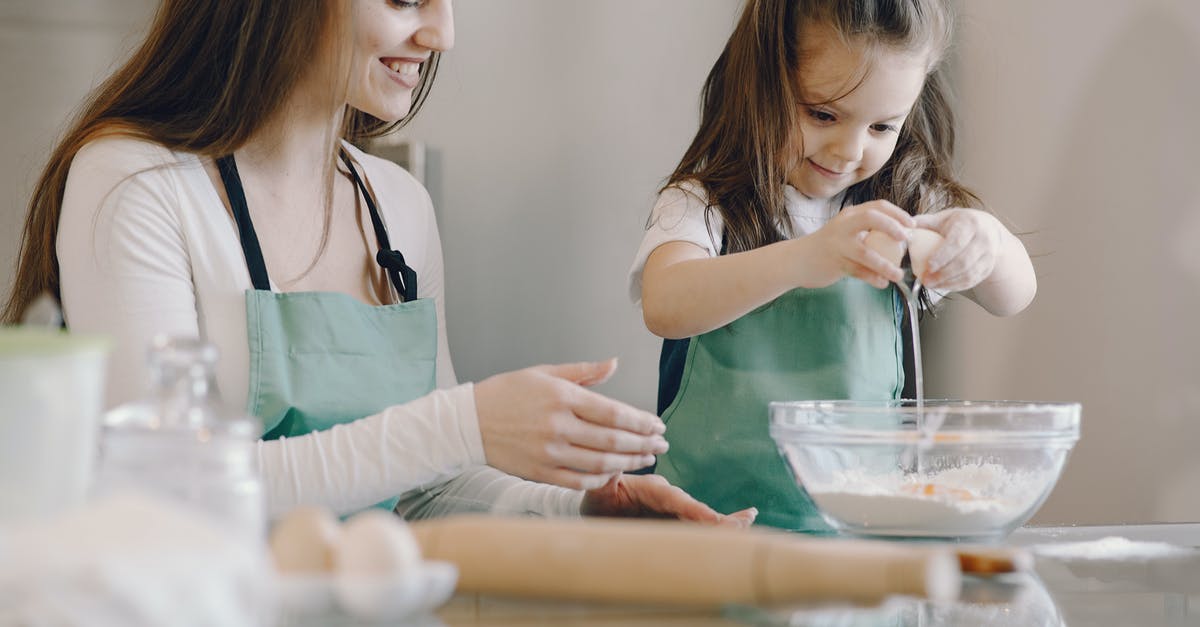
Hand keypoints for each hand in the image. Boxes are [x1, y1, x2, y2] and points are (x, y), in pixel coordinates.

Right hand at [474, 359, 668, 490]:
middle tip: (662, 445)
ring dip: (629, 463)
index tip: (658, 425)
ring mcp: (549, 452)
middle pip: (612, 440)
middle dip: (643, 444)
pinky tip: (614, 473)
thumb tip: (615, 363)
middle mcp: (558, 426)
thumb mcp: (544, 372)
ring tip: (646, 459)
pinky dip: (601, 479)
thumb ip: (583, 372)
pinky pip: (578, 481)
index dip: (641, 422)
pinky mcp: (539, 472)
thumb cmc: (507, 393)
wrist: (468, 422)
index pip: (613, 412)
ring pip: (600, 463)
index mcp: (562, 397)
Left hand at [580, 474, 757, 527]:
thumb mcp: (598, 492)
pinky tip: (742, 526)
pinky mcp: (676, 524)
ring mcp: (674, 512)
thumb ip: (605, 483)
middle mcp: (668, 499)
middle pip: (695, 510)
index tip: (711, 518)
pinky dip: (720, 528)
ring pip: (702, 519)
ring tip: (747, 523)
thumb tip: (608, 469)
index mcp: (651, 489)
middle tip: (742, 524)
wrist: (598, 509)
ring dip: (725, 524)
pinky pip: (699, 527)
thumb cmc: (598, 500)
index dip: (693, 509)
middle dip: (717, 519)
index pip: (674, 499)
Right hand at [805, 200, 914, 288]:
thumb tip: (899, 237)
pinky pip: (859, 272)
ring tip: (898, 275)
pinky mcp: (835, 263)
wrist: (797, 260)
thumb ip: (866, 231)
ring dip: (886, 265)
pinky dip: (873, 278)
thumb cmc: (827, 247)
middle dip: (892, 227)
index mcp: (850, 215)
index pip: (877, 206)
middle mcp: (843, 226)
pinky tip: (882, 283)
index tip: (912, 225)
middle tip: (906, 240)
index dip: (897, 214)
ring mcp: (838, 245)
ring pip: (866, 253)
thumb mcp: (845, 232)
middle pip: (871, 218)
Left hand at [913, 208, 1004, 291]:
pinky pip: (972, 281)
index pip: (957, 242)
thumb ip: (925, 222)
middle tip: (926, 280)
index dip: (943, 256)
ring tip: (931, 285)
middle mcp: (983, 238)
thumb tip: (904, 227)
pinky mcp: (988, 267)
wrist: (987, 229)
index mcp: (970, 223)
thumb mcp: (944, 218)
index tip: (929, 266)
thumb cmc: (959, 223)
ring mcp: (989, 255)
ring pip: (969, 274)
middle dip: (943, 274)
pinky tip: (942, 286)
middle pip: (964, 261)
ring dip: (948, 282)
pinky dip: (956, 286)